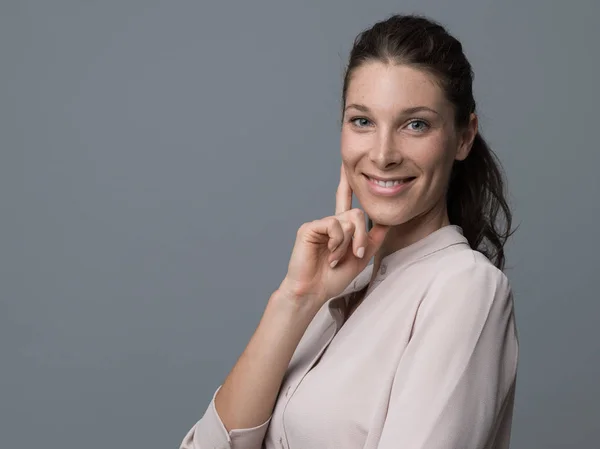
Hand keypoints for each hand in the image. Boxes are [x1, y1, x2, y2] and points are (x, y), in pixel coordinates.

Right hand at [278, 165, 388, 308]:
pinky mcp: (310, 227)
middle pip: (357, 214)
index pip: (345, 200)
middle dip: (361, 236)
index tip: (346, 163)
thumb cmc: (333, 278)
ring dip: (348, 244)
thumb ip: (373, 238)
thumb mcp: (362, 257)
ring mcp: (320, 224)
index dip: (346, 181)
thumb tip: (388, 222)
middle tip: (356, 254)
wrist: (314, 291)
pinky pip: (334, 226)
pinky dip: (337, 243)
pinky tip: (329, 253)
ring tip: (336, 259)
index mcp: (340, 228)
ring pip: (348, 220)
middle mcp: (330, 223)